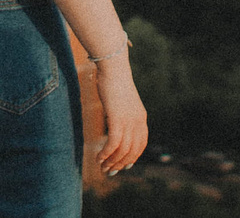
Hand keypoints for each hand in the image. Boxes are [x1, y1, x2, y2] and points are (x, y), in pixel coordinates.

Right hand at [92, 60, 146, 175]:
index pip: (141, 145)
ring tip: (101, 166)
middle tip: (108, 171)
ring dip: (111, 161)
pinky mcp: (117, 119)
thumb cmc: (114, 82)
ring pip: (123, 150)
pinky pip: (113, 144)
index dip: (132, 158)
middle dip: (120, 164)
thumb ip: (123, 114)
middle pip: (132, 152)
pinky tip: (98, 157)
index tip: (123, 165)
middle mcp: (138, 122)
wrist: (113, 68)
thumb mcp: (123, 101)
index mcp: (141, 118)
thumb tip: (116, 122)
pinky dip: (106, 153)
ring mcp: (129, 121)